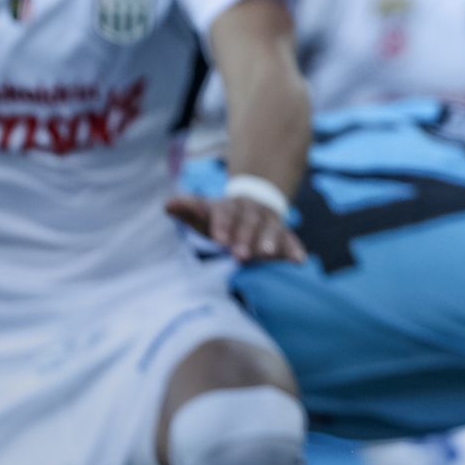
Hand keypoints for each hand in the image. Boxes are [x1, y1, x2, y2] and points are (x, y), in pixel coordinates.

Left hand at [165, 190, 303, 264]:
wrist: (256, 204)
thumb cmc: (222, 219)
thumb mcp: (205, 213)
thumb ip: (188, 209)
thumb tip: (166, 203)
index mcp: (230, 207)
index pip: (226, 213)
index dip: (223, 225)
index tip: (219, 240)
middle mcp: (252, 213)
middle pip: (249, 222)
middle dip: (245, 237)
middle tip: (239, 255)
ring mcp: (269, 223)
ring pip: (271, 229)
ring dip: (269, 240)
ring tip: (268, 254)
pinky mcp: (284, 235)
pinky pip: (291, 240)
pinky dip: (295, 249)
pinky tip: (298, 261)